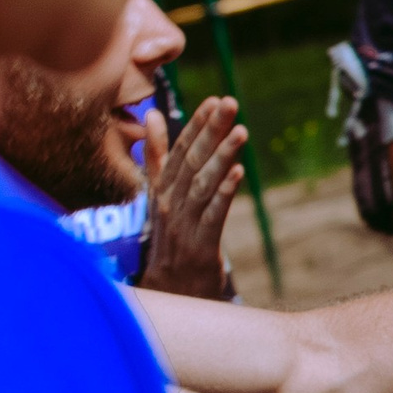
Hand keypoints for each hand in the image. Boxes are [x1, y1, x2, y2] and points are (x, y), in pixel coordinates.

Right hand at [142, 92, 244, 297]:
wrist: (167, 292)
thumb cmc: (170, 238)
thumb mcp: (161, 194)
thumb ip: (157, 156)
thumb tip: (150, 115)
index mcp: (162, 189)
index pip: (180, 150)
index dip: (196, 124)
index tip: (213, 100)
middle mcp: (170, 203)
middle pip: (192, 161)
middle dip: (211, 130)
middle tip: (230, 103)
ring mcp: (183, 225)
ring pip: (202, 184)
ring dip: (222, 156)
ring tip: (241, 132)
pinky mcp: (199, 247)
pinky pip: (212, 216)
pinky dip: (224, 193)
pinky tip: (239, 173)